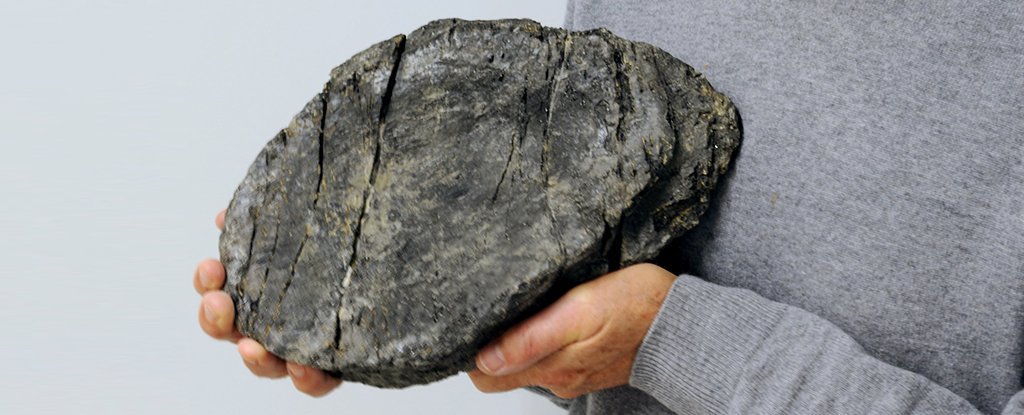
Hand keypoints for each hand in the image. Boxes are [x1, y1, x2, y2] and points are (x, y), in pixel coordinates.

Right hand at [194, 210, 340, 396]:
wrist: (401, 272)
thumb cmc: (345, 245)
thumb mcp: (310, 222)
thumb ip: (270, 219)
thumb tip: (227, 216)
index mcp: (262, 290)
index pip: (223, 289)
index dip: (209, 282)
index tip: (211, 266)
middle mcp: (274, 323)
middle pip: (231, 330)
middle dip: (215, 319)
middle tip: (218, 302)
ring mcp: (300, 347)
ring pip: (265, 362)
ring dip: (253, 357)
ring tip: (251, 347)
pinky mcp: (333, 367)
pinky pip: (314, 382)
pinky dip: (305, 379)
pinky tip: (303, 367)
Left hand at [468, 263, 675, 398]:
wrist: (687, 324)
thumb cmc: (638, 307)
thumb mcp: (580, 311)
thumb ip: (531, 339)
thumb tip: (485, 360)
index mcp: (552, 368)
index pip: (485, 377)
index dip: (473, 352)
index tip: (475, 322)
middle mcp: (559, 378)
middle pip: (503, 370)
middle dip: (493, 342)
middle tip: (498, 305)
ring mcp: (575, 373)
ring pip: (528, 360)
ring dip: (520, 337)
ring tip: (525, 303)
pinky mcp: (589, 362)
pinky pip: (554, 354)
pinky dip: (546, 336)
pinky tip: (554, 312)